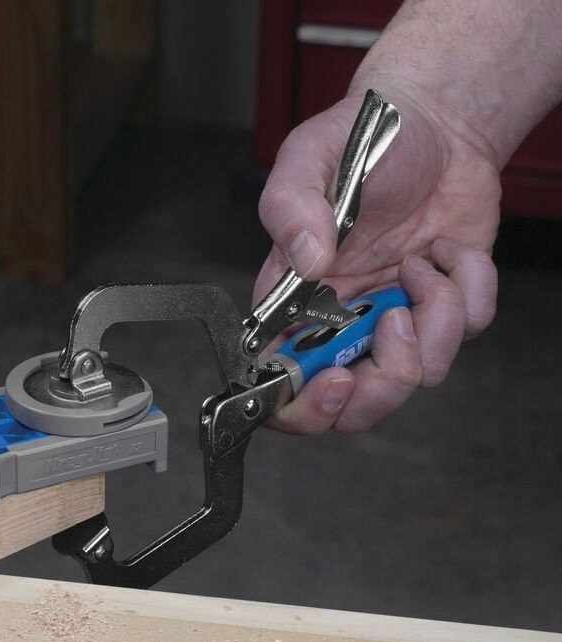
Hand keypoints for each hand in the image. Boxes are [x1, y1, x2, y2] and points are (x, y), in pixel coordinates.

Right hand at [255, 86, 498, 433]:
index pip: (281, 384)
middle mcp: (340, 323)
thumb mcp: (309, 158)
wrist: (434, 123)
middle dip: (382, 388)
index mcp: (294, 304)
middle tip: (395, 328)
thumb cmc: (361, 140)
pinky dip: (470, 286)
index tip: (335, 378)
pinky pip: (468, 330)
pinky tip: (447, 249)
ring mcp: (394, 320)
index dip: (303, 405)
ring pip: (418, 376)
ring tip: (422, 264)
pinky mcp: (443, 308)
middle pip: (352, 408)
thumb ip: (290, 208)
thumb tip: (308, 264)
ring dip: (434, 320)